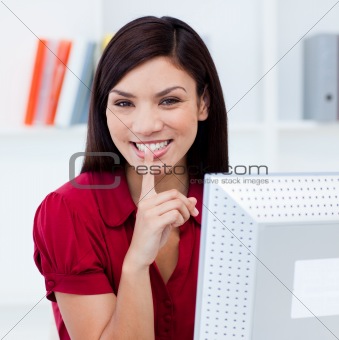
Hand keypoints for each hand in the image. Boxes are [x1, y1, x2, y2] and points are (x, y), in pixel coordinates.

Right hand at [125, 147, 198, 269]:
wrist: (140, 253)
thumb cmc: (152, 235)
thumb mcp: (166, 220)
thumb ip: (177, 208)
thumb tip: (192, 199)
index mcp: (146, 200)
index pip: (147, 179)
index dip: (148, 164)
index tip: (148, 151)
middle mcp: (145, 203)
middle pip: (174, 193)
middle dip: (186, 203)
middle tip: (191, 214)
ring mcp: (147, 211)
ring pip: (177, 203)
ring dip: (185, 214)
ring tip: (181, 222)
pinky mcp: (152, 221)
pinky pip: (175, 214)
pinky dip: (180, 220)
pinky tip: (175, 226)